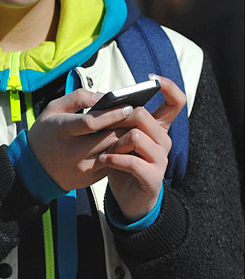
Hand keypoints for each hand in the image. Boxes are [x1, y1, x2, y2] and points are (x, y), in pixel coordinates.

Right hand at [27, 88, 134, 190]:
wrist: (35, 168)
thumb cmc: (46, 133)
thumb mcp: (53, 109)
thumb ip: (77, 98)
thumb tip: (102, 96)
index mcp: (61, 130)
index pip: (91, 122)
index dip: (112, 114)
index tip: (128, 106)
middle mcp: (71, 151)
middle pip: (107, 139)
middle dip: (124, 126)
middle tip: (136, 117)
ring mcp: (81, 167)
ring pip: (113, 153)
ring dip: (125, 140)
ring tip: (133, 128)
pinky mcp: (89, 179)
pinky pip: (111, 164)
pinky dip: (120, 153)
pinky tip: (125, 143)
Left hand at [98, 75, 185, 220]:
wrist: (129, 198)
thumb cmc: (123, 164)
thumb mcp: (121, 138)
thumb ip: (119, 120)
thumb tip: (104, 96)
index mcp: (158, 128)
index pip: (176, 101)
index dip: (168, 87)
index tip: (151, 80)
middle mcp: (163, 141)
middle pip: (143, 115)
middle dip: (118, 119)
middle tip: (103, 128)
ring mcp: (160, 159)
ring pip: (137, 136)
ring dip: (115, 141)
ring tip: (105, 148)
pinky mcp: (153, 177)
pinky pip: (133, 162)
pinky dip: (114, 159)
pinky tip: (104, 159)